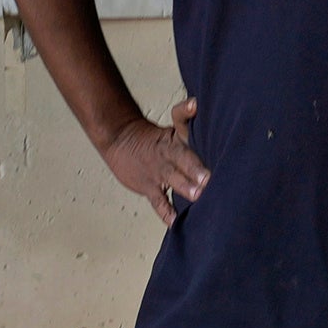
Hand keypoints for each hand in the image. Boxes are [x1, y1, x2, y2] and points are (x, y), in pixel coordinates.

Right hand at [95, 95, 207, 223]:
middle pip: (182, 155)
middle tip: (207, 176)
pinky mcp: (149, 187)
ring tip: (197, 195)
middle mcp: (168, 152)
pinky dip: (166, 212)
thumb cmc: (152, 138)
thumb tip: (198, 106)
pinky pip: (159, 201)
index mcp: (174, 135)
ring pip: (172, 178)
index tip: (194, 106)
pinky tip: (175, 222)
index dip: (186, 110)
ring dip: (184, 186)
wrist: (119, 140)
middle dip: (195, 166)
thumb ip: (188, 122)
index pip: (180, 118)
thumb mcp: (172, 127)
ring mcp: (158, 170)